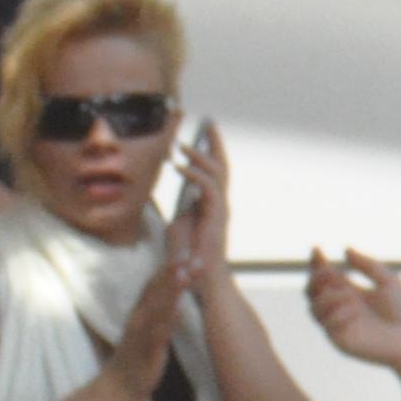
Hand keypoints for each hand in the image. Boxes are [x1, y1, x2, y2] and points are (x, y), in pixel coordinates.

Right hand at [104, 254, 190, 400]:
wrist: (116, 388)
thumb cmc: (135, 357)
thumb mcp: (146, 329)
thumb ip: (157, 311)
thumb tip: (171, 294)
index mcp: (140, 312)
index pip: (153, 284)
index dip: (169, 266)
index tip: (186, 249)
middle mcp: (139, 318)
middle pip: (155, 289)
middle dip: (172, 270)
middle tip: (189, 252)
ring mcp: (142, 333)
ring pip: (157, 306)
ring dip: (171, 288)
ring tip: (184, 271)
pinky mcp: (147, 350)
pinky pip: (158, 333)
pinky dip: (168, 319)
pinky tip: (179, 308)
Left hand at [169, 122, 232, 289]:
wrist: (199, 277)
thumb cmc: (190, 255)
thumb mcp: (181, 225)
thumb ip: (183, 207)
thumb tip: (179, 195)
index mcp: (213, 203)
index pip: (216, 171)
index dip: (212, 151)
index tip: (205, 132)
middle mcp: (221, 203)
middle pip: (222, 166)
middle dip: (215, 143)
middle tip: (208, 122)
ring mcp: (220, 209)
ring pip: (216, 174)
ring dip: (198, 156)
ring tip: (181, 144)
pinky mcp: (215, 217)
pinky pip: (207, 188)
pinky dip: (193, 174)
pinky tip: (178, 166)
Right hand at [306, 249, 400, 371]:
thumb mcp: (388, 281)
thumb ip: (367, 265)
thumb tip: (346, 250)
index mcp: (350, 293)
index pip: (325, 276)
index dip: (317, 263)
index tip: (317, 250)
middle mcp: (340, 307)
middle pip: (311, 290)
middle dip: (316, 278)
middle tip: (330, 272)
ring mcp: (338, 324)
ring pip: (313, 307)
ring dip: (327, 297)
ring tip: (348, 296)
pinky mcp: (340, 339)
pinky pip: (326, 325)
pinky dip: (336, 315)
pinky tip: (354, 312)